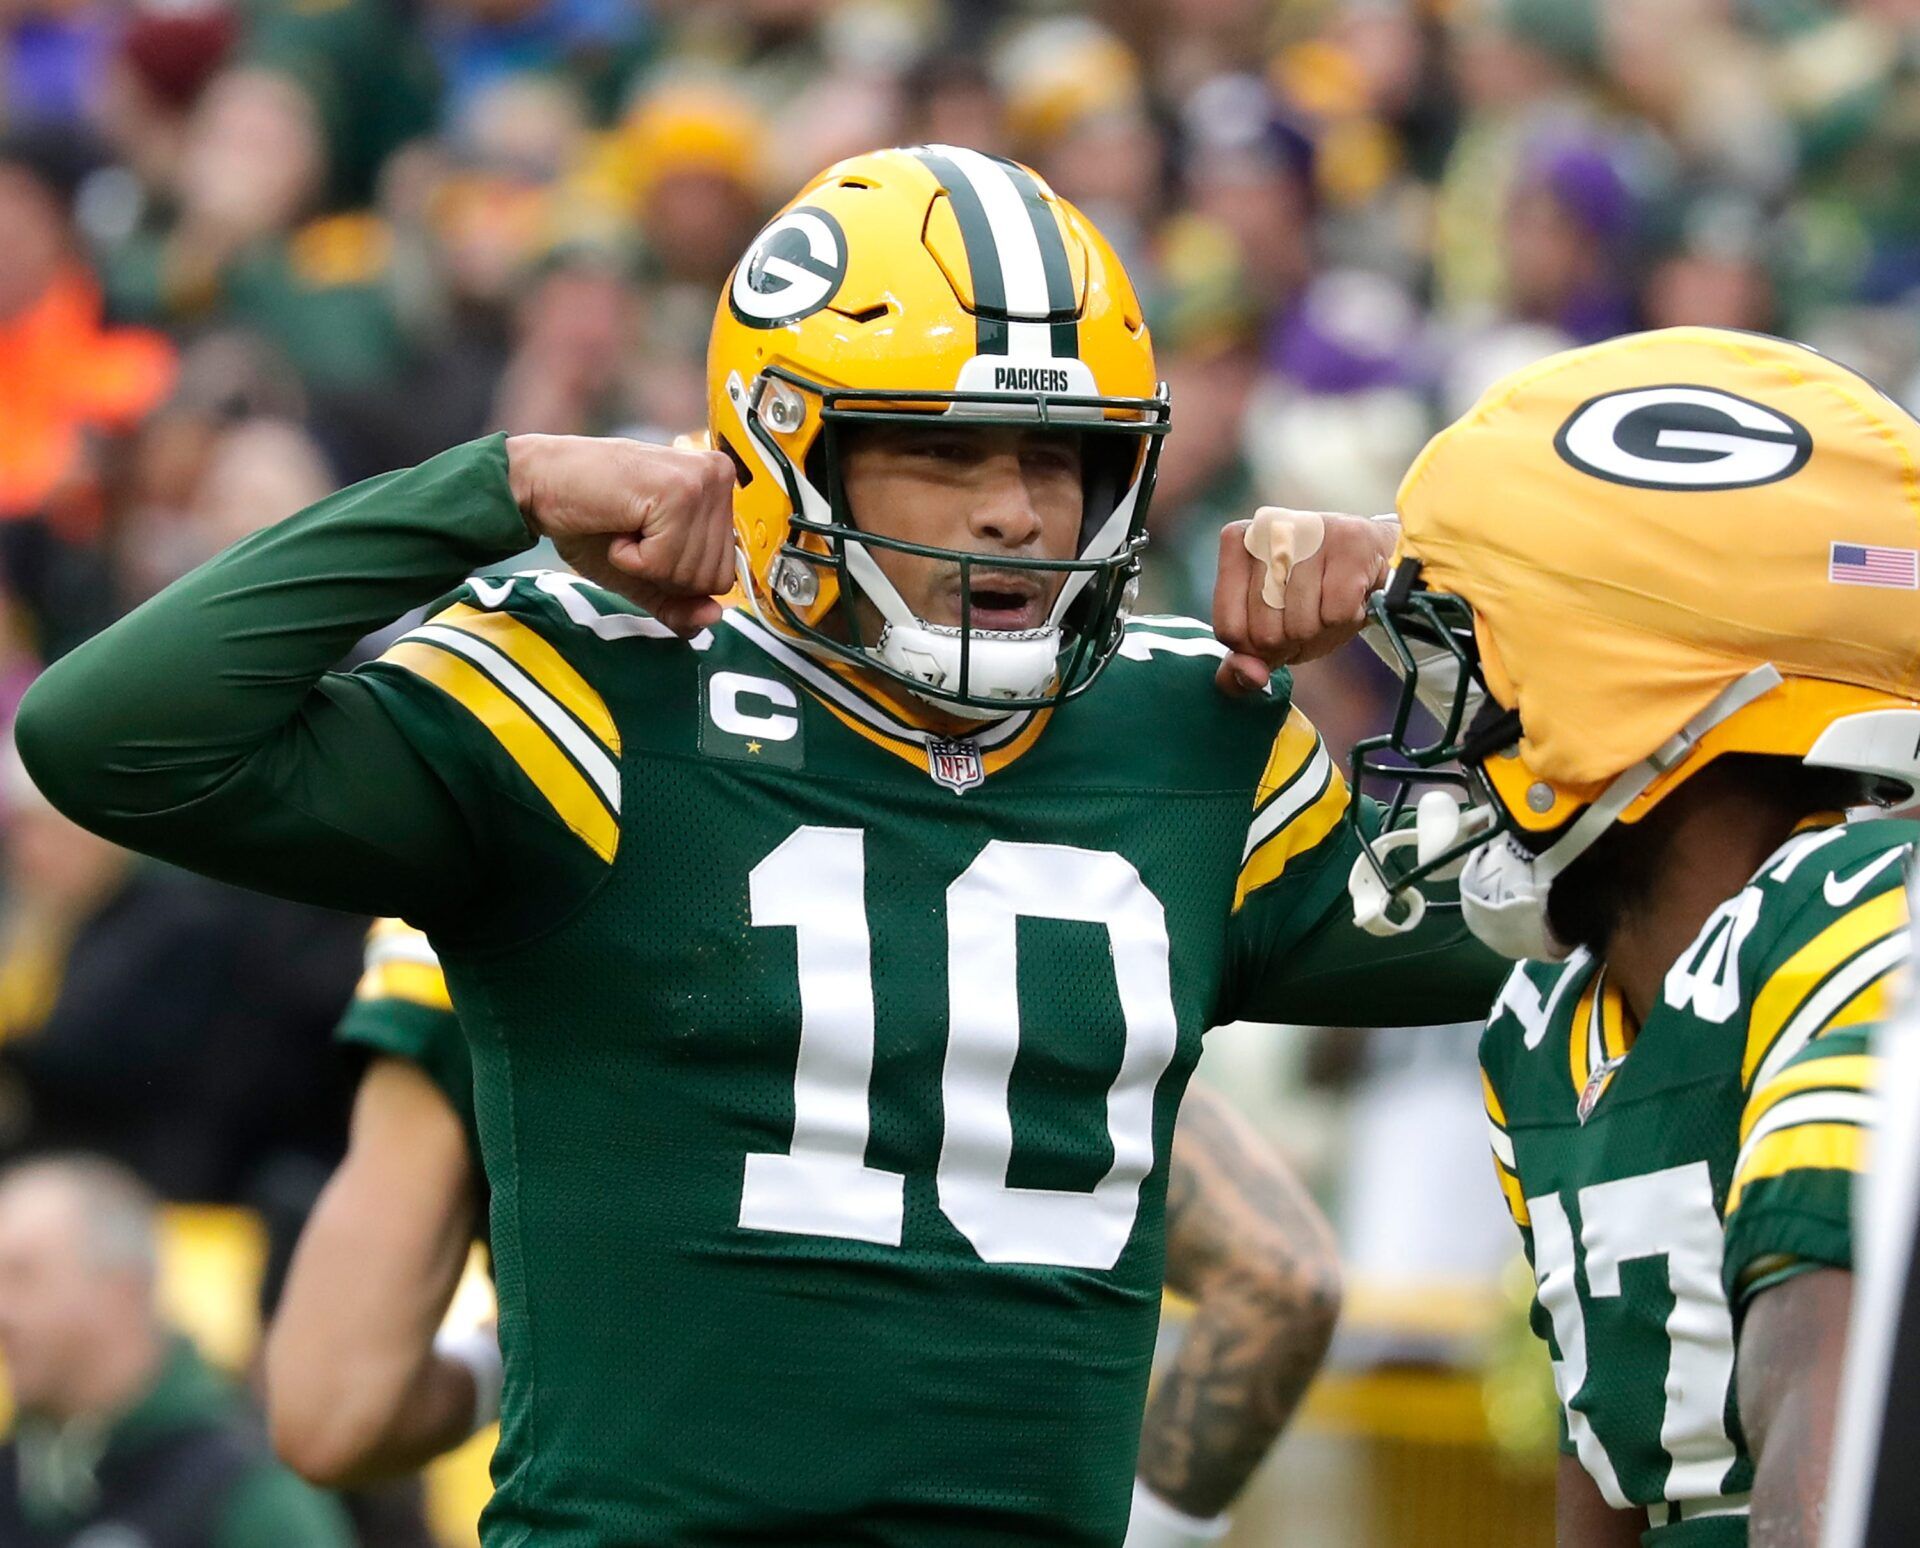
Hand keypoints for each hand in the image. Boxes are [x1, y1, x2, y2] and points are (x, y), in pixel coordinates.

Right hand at [506, 434, 735, 635]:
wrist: (541, 485)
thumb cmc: (591, 523)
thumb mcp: (645, 575)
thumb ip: (681, 603)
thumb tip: (713, 618)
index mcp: (719, 489)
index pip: (724, 576)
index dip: (676, 578)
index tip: (646, 542)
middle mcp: (719, 477)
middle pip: (713, 579)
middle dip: (663, 573)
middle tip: (632, 534)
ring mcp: (701, 482)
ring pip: (692, 574)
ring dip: (645, 564)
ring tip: (624, 527)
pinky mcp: (678, 490)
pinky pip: (665, 563)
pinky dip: (631, 558)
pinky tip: (617, 524)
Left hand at [1212, 507, 1395, 695]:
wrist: (1374, 561)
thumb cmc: (1314, 596)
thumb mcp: (1270, 631)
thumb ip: (1242, 663)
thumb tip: (1249, 676)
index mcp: (1238, 541)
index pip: (1229, 629)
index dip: (1257, 647)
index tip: (1277, 627)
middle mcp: (1267, 528)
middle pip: (1264, 632)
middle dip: (1291, 640)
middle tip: (1309, 614)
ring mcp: (1309, 531)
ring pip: (1300, 626)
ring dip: (1321, 630)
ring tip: (1330, 604)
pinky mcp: (1349, 541)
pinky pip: (1336, 615)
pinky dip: (1346, 620)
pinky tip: (1351, 596)